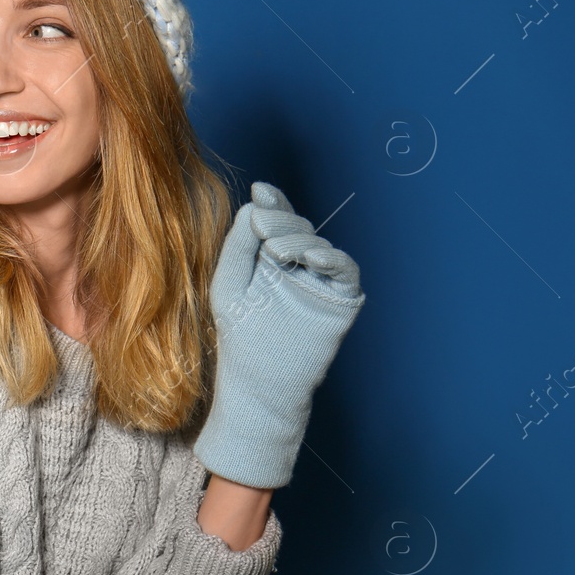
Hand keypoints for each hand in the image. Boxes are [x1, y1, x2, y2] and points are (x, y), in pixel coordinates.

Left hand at [192, 181, 365, 488]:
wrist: (260, 382)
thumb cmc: (240, 337)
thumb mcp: (229, 283)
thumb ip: (239, 243)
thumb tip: (257, 202)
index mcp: (267, 260)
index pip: (275, 222)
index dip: (273, 204)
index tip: (262, 191)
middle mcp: (296, 266)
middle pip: (297, 228)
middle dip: (282, 222)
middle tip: (265, 227)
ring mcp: (319, 281)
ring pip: (319, 244)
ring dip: (300, 240)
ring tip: (278, 252)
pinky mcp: (340, 298)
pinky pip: (345, 269)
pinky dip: (331, 258)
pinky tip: (311, 258)